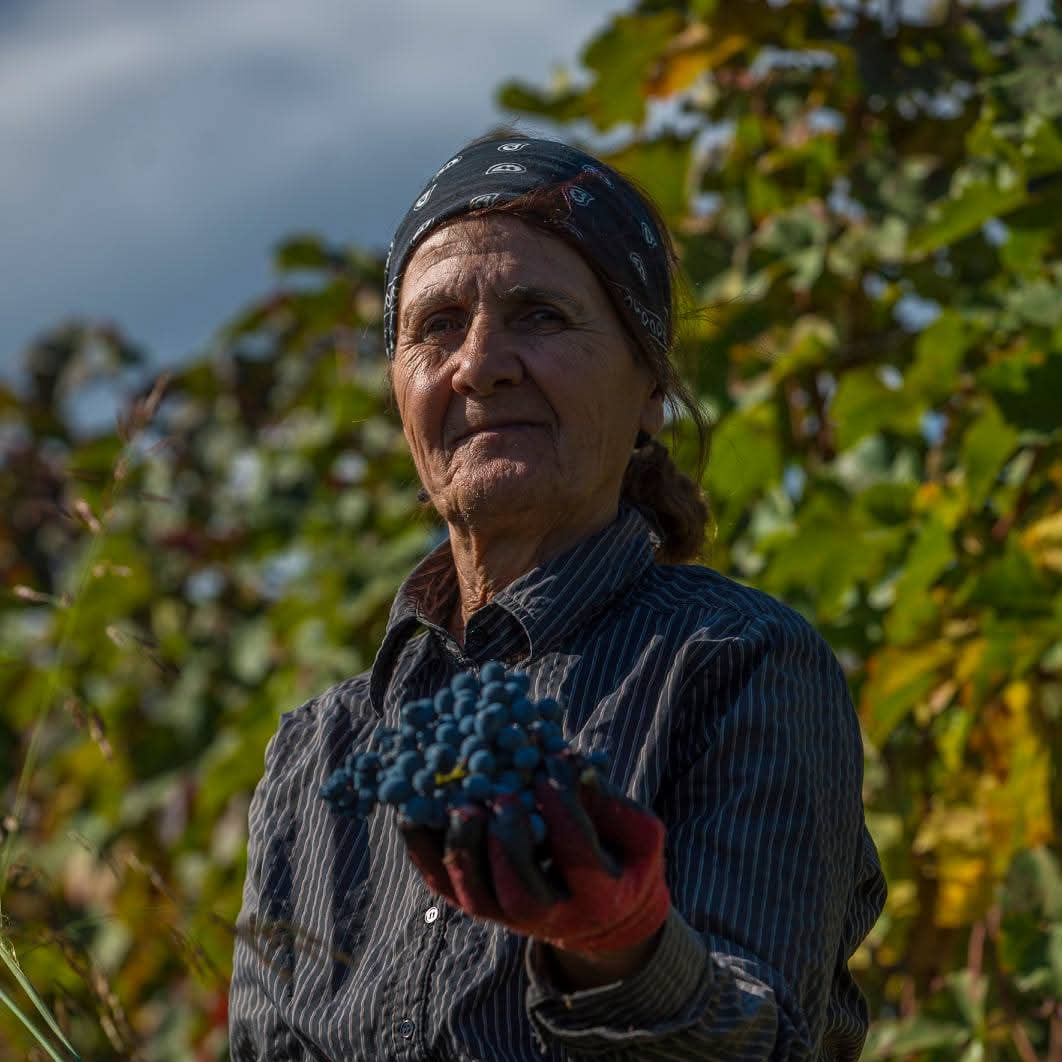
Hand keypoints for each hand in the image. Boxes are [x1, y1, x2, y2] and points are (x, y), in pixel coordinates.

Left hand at [399, 751, 669, 955]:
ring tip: (463, 804)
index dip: (564, 810)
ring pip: (474, 893)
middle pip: (519, 891)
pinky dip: (423, 845)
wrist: (600, 913)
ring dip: (463, 845)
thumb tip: (577, 767)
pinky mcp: (474, 903)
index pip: (577, 855)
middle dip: (508, 841)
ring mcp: (504, 916)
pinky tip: (416, 809)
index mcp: (598, 895)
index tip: (554, 767)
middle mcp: (548, 918)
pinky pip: (440, 881)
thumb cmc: (620, 856)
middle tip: (505, 798)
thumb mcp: (637, 833)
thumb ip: (613, 804)